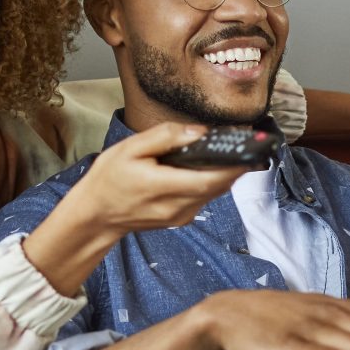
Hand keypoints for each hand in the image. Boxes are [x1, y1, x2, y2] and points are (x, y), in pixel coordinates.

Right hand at [22, 124, 240, 293]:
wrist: (96, 215)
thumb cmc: (109, 179)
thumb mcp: (129, 149)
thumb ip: (165, 137)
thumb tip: (198, 131)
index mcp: (165, 187)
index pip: (212, 179)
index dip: (236, 164)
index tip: (253, 146)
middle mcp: (179, 206)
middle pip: (220, 185)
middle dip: (236, 163)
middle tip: (248, 139)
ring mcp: (182, 215)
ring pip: (215, 191)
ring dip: (225, 171)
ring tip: (230, 147)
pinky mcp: (182, 217)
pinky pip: (205, 196)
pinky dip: (211, 179)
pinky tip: (207, 163)